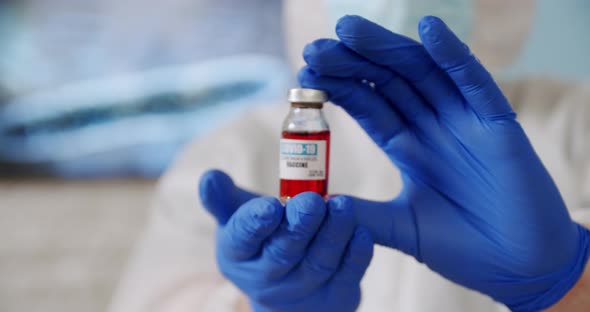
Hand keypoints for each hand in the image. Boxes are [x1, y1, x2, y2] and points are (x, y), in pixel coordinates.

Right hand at [199, 170, 373, 311]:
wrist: (289, 290)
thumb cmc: (261, 241)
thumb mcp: (238, 220)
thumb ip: (225, 198)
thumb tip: (209, 177)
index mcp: (237, 254)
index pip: (242, 238)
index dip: (256, 223)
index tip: (271, 206)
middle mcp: (266, 278)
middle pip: (283, 252)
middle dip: (299, 226)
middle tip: (312, 201)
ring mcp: (301, 291)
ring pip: (318, 263)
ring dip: (332, 235)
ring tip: (343, 206)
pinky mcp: (335, 296)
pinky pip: (348, 275)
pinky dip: (356, 255)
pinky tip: (362, 232)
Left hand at [298, 15, 589, 310]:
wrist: (518, 269)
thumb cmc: (463, 249)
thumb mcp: (404, 229)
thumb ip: (365, 215)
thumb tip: (319, 205)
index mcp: (410, 148)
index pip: (368, 107)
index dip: (339, 88)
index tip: (306, 73)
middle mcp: (433, 128)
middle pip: (387, 83)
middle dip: (352, 63)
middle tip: (315, 48)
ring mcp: (464, 122)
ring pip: (422, 74)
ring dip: (387, 49)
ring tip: (350, 31)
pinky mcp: (497, 126)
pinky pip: (474, 83)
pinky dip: (453, 56)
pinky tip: (428, 30)